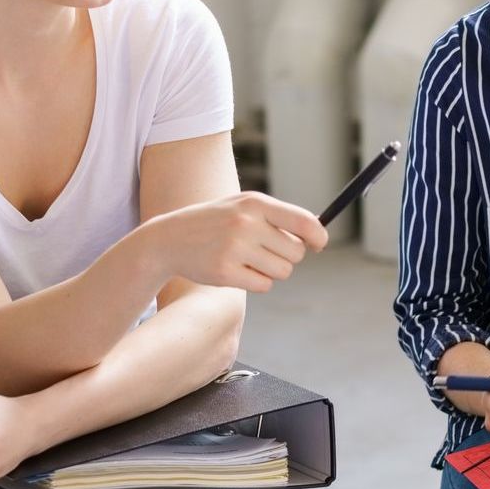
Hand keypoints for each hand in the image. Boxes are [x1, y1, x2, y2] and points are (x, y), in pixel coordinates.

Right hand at [147, 192, 327, 291]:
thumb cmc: (217, 222)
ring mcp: (234, 249)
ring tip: (249, 259)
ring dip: (272, 270)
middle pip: (296, 252)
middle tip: (265, 251)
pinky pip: (264, 285)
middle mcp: (246, 224)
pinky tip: (237, 270)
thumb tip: (317, 235)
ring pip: (283, 271)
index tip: (319, 245)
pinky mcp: (225, 273)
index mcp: (255, 203)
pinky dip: (257, 281)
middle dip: (287, 256)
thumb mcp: (244, 207)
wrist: (170, 238)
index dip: (319, 236)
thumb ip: (280, 217)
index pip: (305, 222)